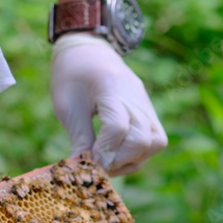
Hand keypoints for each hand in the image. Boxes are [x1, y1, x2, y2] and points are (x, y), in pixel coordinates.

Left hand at [50, 33, 166, 175]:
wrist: (88, 51)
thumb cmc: (71, 76)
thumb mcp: (67, 106)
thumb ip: (79, 138)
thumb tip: (81, 171)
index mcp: (112, 87)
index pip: (118, 127)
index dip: (103, 151)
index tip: (87, 161)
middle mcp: (136, 96)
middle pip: (142, 139)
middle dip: (118, 159)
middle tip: (96, 165)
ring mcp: (146, 104)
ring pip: (155, 143)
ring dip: (131, 160)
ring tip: (107, 163)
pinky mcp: (150, 112)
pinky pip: (155, 140)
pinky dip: (138, 155)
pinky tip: (117, 157)